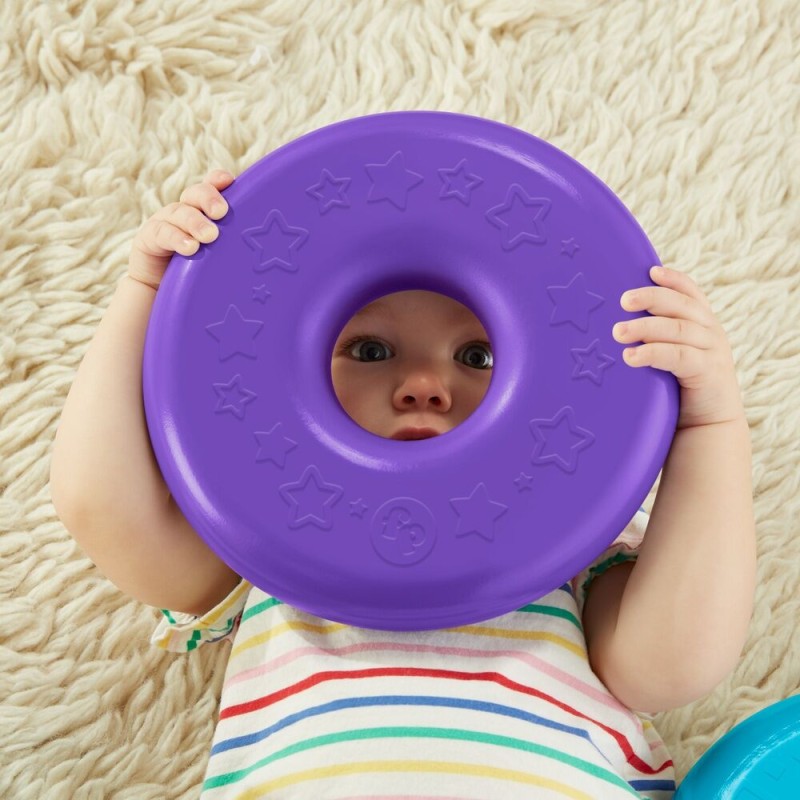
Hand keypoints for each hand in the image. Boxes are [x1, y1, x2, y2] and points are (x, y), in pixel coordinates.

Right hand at [127, 169, 234, 290]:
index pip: (211, 189)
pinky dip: (177, 238)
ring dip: (195, 222)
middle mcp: (184, 214)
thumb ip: (235, 251)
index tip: (229, 180)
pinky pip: (162, 233)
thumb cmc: (199, 279)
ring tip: (210, 236)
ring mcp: (165, 224)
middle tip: (221, 212)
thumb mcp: (220, 262)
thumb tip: (269, 257)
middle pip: (195, 194)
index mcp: (203, 215)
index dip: (218, 181)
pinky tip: (190, 248)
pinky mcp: (148, 239)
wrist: (160, 299)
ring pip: (179, 212)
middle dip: (208, 198)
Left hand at [612, 265, 745, 429]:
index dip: (673, 279)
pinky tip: (631, 356)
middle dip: (651, 298)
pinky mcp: (709, 372)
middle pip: (681, 305)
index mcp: (701, 323)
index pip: (690, 293)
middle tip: (623, 300)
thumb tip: (613, 326)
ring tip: (618, 332)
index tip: (650, 271)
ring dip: (645, 327)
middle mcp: (710, 331)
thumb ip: (655, 338)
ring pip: (677, 329)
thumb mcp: (669, 357)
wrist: (708, 427)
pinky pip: (679, 356)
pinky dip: (654, 353)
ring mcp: (712, 351)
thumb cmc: (678, 389)